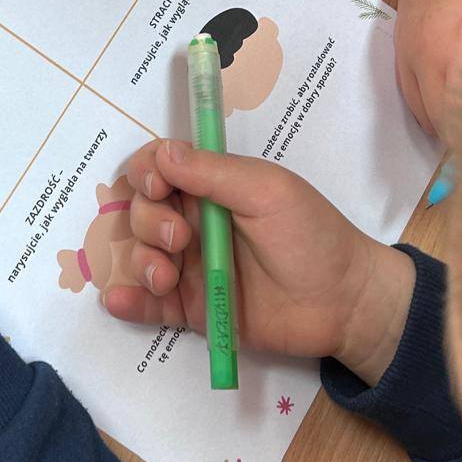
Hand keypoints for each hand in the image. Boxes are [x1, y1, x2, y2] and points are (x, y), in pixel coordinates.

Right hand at [108, 140, 414, 385]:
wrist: (344, 302)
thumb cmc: (312, 235)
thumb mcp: (267, 192)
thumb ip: (212, 172)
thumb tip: (162, 153)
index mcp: (211, 186)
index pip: (157, 168)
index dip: (145, 173)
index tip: (157, 186)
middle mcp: (193, 223)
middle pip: (139, 211)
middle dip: (146, 222)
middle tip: (180, 240)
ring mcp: (190, 267)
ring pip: (137, 255)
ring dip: (138, 261)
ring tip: (166, 278)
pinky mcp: (191, 308)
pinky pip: (147, 304)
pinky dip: (127, 300)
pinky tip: (118, 300)